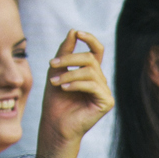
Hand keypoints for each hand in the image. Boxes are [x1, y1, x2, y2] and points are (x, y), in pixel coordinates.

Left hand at [36, 29, 113, 157]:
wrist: (55, 125)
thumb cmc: (55, 101)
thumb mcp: (56, 70)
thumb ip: (64, 52)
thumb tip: (73, 32)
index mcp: (91, 73)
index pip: (96, 50)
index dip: (90, 39)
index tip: (77, 33)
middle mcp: (100, 81)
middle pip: (90, 58)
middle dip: (70, 58)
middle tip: (51, 64)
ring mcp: (105, 91)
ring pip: (90, 71)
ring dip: (69, 74)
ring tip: (54, 82)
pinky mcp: (106, 102)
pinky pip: (93, 85)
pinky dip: (76, 84)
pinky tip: (64, 88)